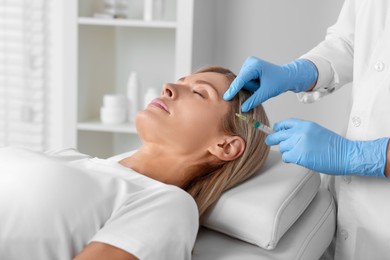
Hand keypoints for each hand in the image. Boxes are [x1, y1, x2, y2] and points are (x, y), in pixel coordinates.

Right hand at [223, 56, 317, 111]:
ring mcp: (249, 64)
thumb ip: (254, 100)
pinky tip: (259, 83)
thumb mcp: (266, 93)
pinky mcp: (248, 68)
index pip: (241, 80)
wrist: (287, 76)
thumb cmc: (279, 82)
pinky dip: (251, 85)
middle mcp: (250, 62)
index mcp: (255, 65)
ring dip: (251, 87)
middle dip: (249, 87)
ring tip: (261, 84)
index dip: (233, 89)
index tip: (226, 97)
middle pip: (242, 81)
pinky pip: (245, 81)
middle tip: (261, 88)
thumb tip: (243, 108)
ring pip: (243, 82)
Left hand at [265, 118, 388, 176]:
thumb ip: (302, 132)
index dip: (278, 128)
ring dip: (286, 151)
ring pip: (282, 147)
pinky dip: (289, 159)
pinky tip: (297, 159)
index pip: (285, 123)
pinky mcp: (299, 155)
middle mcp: (300, 132)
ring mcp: (299, 143)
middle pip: (278, 135)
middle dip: (272, 139)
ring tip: (296, 153)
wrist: (346, 155)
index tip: (275, 130)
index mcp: (306, 125)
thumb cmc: (336, 146)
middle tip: (269, 141)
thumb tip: (289, 136)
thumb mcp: (317, 131)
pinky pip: (286, 157)